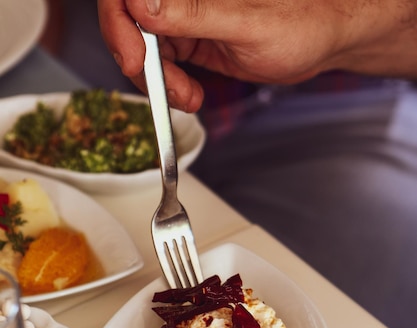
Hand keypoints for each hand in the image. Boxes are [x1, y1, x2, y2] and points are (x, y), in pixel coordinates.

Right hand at [98, 0, 416, 111]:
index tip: (135, 57)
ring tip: (188, 98)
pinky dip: (170, 86)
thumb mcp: (245, 23)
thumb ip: (193, 14)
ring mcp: (184, 15)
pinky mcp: (192, 36)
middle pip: (128, 20)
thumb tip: (142, 5)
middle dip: (139, 61)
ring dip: (157, 81)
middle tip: (162, 89)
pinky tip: (190, 96)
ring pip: (144, 46)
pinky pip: (163, 62)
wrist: (320, 41)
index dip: (119, 22)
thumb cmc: (299, 23)